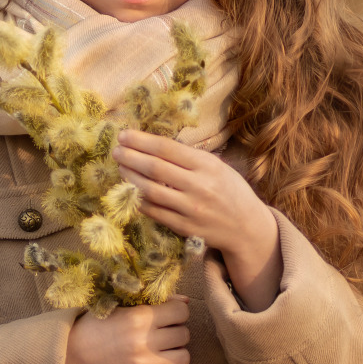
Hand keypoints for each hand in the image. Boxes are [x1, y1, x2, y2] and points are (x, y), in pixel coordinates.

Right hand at [65, 296, 190, 363]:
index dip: (176, 312)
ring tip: (163, 349)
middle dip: (176, 331)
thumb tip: (186, 302)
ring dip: (177, 351)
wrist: (70, 356)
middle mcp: (144, 341)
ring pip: (184, 357)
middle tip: (163, 333)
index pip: (181, 312)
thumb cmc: (94, 327)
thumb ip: (154, 302)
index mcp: (139, 317)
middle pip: (184, 334)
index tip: (168, 316)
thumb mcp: (119, 306)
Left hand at [112, 129, 283, 310]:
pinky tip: (131, 191)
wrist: (246, 226)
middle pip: (155, 168)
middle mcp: (199, 186)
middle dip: (130, 157)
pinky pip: (155, 212)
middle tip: (116, 150)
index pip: (167, 148)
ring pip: (150, 191)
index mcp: (207, 165)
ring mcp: (191, 209)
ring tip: (121, 167)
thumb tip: (153, 146)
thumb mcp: (217, 167)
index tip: (124, 135)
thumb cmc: (230, 190)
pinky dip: (139, 200)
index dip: (141, 141)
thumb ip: (189, 158)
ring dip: (130, 177)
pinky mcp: (185, 228)